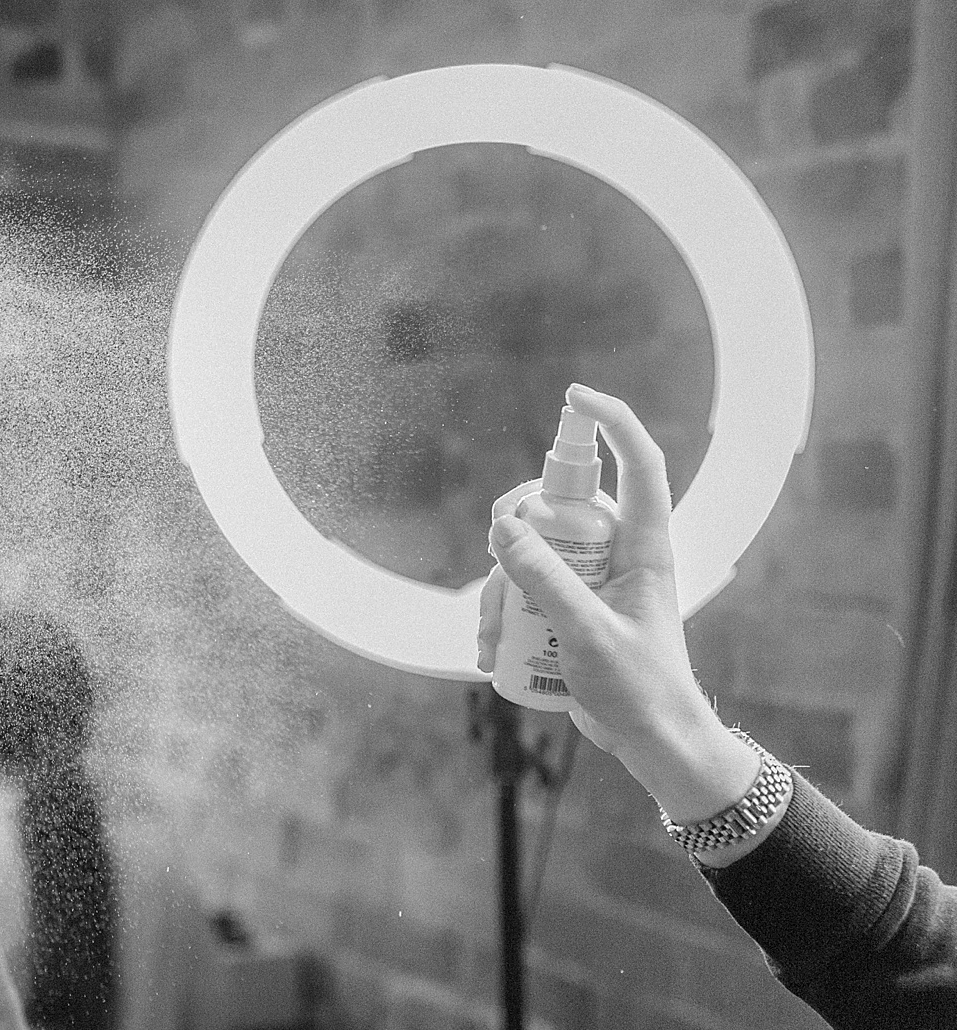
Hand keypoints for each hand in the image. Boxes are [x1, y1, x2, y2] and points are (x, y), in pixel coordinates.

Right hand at [475, 385, 763, 831]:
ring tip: (492, 641)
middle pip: (559, 508)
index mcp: (646, 548)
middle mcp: (618, 555)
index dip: (613, 422)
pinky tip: (491, 656)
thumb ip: (545, 580)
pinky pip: (524, 592)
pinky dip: (502, 618)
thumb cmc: (641, 691)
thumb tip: (503, 526)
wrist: (653, 745)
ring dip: (501, 594)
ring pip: (531, 556)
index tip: (574, 398)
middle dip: (517, 532)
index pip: (639, 465)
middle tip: (495, 556)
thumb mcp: (588, 634)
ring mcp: (592, 581)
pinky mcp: (570, 609)